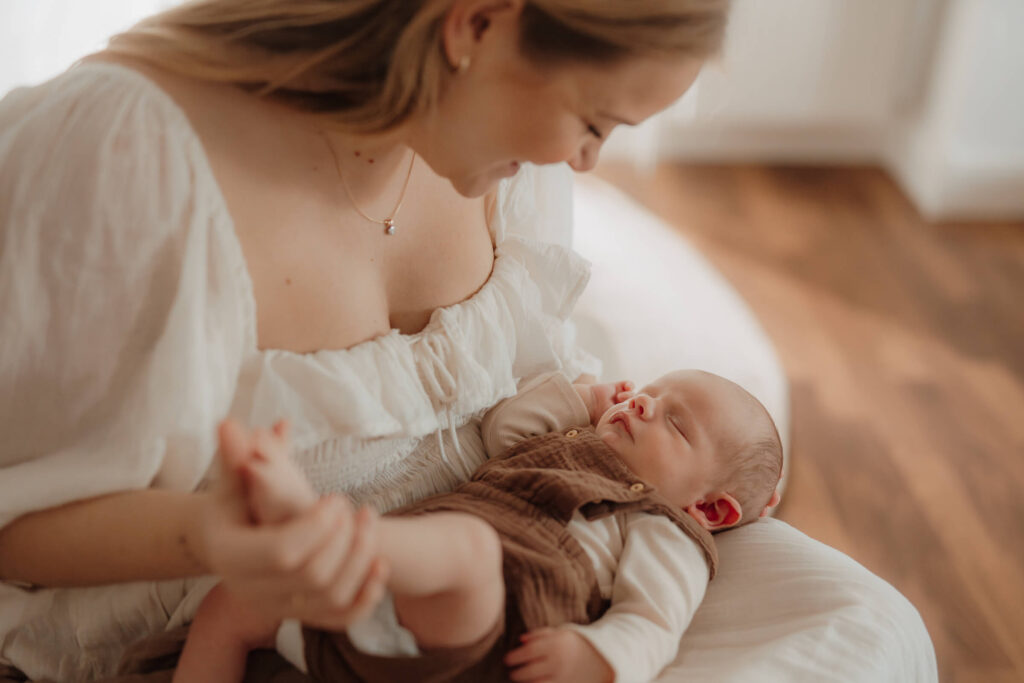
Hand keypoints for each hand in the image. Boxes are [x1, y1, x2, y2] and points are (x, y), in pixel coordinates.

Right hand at [188, 419, 388, 630]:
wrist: (229, 543)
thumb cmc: (233, 503)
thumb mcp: (233, 480)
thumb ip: (236, 456)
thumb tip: (230, 424)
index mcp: (231, 557)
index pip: (282, 552)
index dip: (316, 526)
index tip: (336, 498)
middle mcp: (250, 591)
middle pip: (312, 577)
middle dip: (343, 541)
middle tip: (357, 509)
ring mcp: (277, 609)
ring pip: (332, 599)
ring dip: (360, 561)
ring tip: (370, 522)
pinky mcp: (301, 615)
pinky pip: (341, 618)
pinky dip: (366, 596)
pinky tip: (380, 564)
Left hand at [505, 628, 614, 682]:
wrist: (602, 658)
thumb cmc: (576, 644)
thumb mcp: (562, 632)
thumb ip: (540, 634)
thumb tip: (521, 640)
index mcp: (556, 644)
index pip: (527, 652)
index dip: (514, 657)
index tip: (507, 660)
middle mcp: (558, 662)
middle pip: (529, 672)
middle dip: (517, 674)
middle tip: (512, 673)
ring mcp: (563, 677)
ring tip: (523, 681)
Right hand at [588, 380, 634, 423]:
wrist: (589, 403)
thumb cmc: (598, 416)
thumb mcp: (613, 423)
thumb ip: (624, 424)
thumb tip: (636, 426)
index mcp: (621, 416)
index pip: (635, 414)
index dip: (636, 412)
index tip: (631, 412)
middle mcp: (621, 406)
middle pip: (635, 404)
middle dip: (632, 403)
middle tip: (625, 405)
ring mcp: (620, 396)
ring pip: (633, 394)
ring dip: (628, 395)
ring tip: (619, 397)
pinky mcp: (618, 386)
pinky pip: (630, 384)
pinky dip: (629, 385)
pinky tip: (625, 387)